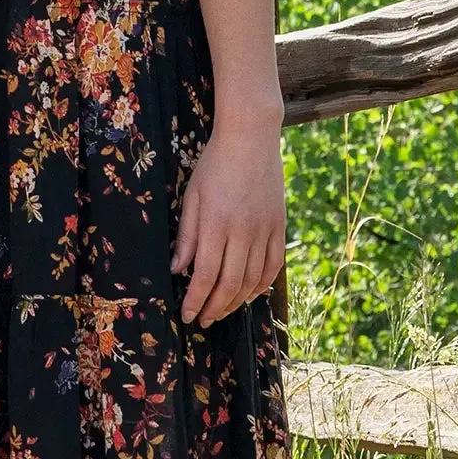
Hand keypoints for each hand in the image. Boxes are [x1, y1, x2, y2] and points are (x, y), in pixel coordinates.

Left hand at [173, 118, 286, 325]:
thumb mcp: (191, 197)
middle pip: (229, 284)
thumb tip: (178, 270)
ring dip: (236, 302)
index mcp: (215, 223)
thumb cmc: (214, 166)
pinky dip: (261, 285)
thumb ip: (186, 236)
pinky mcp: (279, 226)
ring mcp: (264, 230)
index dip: (195, 300)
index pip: (204, 274)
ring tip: (222, 311)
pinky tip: (249, 294)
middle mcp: (242, 231)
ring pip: (252, 280)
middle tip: (203, 320)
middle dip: (214, 308)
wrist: (251, 139)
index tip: (187, 315)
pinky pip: (273, 266)